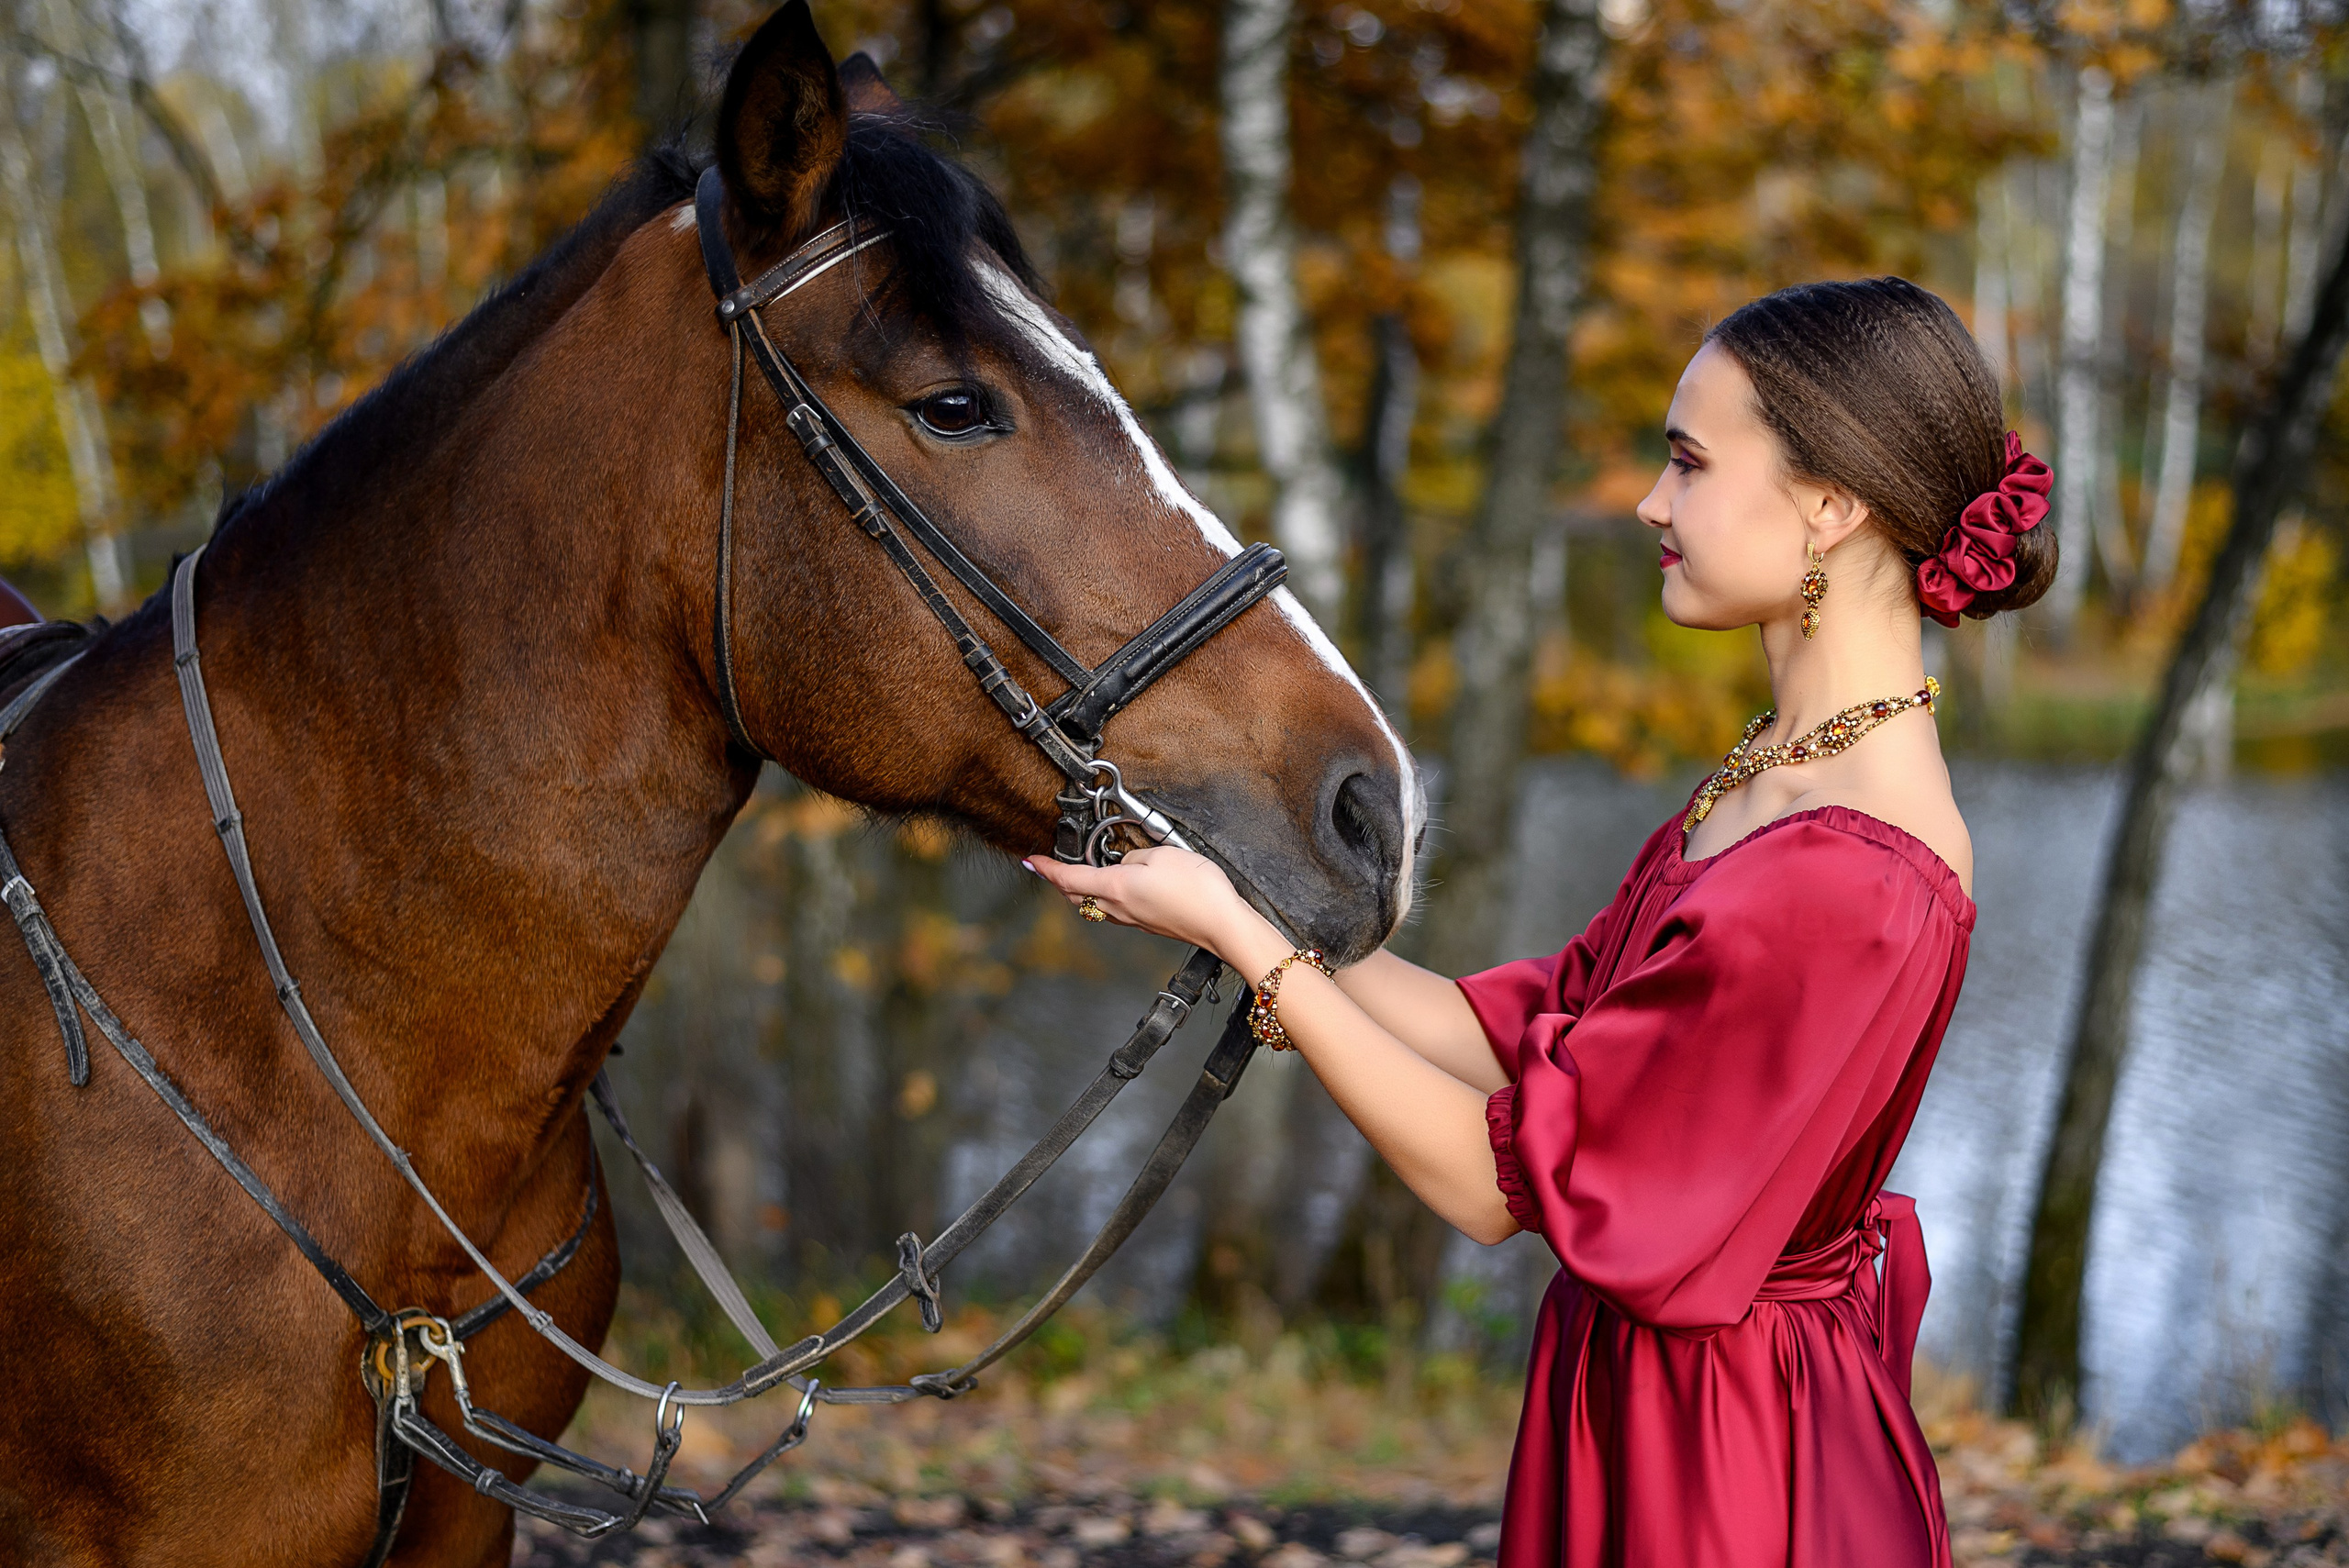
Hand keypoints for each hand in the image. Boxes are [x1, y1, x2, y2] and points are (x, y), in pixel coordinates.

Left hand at [1023, 846, 1279, 963]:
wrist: (1222, 925)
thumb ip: (1136, 856)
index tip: (1031, 860)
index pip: (1068, 878)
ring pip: (1093, 905)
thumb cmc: (1197, 890)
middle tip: (1051, 867)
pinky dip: (1106, 896)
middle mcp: (1118, 908)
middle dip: (1059, 882)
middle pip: (1074, 897)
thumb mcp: (1162, 855)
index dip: (1046, 868)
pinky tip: (1118, 886)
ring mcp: (1133, 920)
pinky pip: (1115, 910)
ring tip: (1081, 873)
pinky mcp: (1148, 924)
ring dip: (1081, 890)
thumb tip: (1126, 862)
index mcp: (1114, 887)